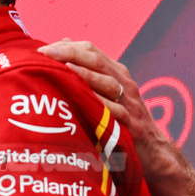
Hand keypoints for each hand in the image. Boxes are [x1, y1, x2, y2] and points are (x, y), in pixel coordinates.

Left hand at [38, 39, 181, 181]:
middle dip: (71, 54)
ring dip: (86, 75)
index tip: (42, 49)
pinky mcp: (132, 125)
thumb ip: (86, 72)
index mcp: (115, 73)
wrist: (152, 148)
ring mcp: (129, 103)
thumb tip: (61, 47)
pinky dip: (102, 104)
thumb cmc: (121, 118)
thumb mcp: (105, 92)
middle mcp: (124, 83)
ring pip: (109, 83)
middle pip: (98, 61)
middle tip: (46, 53)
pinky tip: (85, 100)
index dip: (67, 47)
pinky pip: (117, 112)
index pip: (91, 51)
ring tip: (65, 68)